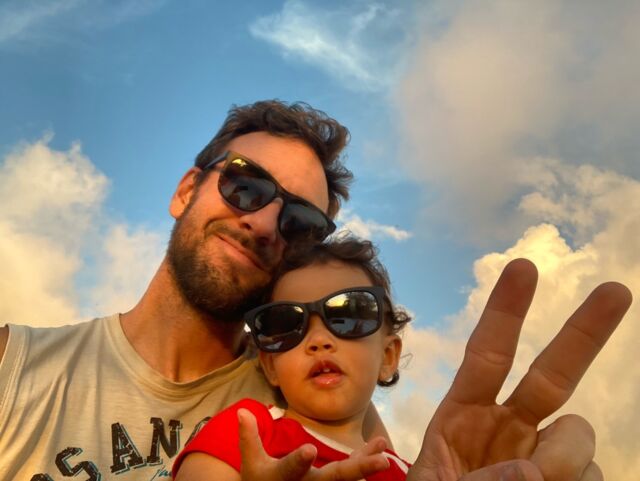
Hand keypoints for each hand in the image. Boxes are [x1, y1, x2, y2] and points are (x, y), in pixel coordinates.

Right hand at [238, 408, 390, 480]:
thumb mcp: (251, 463)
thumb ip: (249, 438)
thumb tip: (243, 411)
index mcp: (283, 479)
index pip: (290, 470)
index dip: (298, 461)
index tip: (309, 450)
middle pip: (333, 479)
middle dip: (357, 470)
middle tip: (380, 462)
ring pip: (347, 478)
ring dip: (366, 465)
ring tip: (385, 453)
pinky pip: (350, 474)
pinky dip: (364, 462)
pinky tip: (381, 450)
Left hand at [407, 258, 631, 480]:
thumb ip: (476, 479)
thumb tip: (534, 471)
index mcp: (462, 416)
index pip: (487, 354)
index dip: (504, 311)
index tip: (524, 267)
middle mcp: (508, 427)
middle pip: (553, 372)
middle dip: (583, 332)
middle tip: (617, 289)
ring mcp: (542, 456)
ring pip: (579, 434)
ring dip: (565, 458)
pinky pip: (595, 474)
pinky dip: (581, 480)